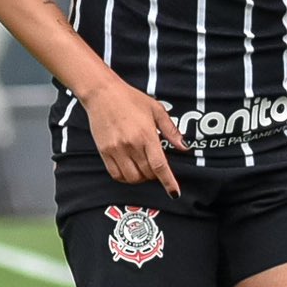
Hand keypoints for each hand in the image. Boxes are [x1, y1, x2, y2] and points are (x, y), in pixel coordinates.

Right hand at [80, 77, 186, 194]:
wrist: (102, 93)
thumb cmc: (131, 99)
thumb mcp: (157, 110)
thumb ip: (171, 131)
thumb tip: (184, 147)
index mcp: (146, 135)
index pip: (160, 166)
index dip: (168, 182)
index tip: (174, 193)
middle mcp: (131, 145)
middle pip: (147, 174)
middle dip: (155, 175)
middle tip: (156, 167)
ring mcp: (115, 149)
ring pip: (132, 178)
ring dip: (141, 178)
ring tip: (143, 167)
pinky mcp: (104, 151)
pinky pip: (116, 174)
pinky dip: (126, 177)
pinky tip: (130, 169)